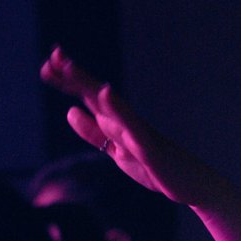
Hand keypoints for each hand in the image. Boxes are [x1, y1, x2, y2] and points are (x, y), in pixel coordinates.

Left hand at [38, 45, 240, 210]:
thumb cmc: (157, 169)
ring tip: (68, 67)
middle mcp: (125, 120)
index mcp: (116, 123)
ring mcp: (137, 131)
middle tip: (52, 55)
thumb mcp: (117, 152)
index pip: (88, 97)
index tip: (47, 66)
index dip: (67, 81)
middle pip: (94, 93)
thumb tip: (70, 111)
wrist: (193, 185)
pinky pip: (131, 124)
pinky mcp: (148, 145)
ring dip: (88, 84)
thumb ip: (94, 133)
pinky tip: (104, 93)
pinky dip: (117, 107)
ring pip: (108, 103)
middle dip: (72, 75)